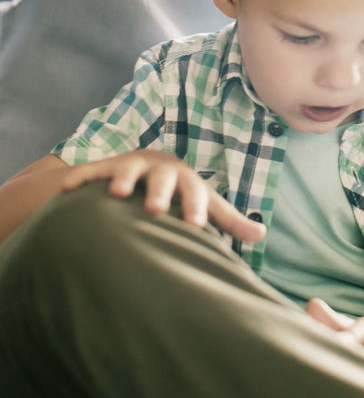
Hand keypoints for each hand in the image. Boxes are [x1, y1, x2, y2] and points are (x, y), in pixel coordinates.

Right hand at [61, 150, 265, 242]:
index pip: (195, 193)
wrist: (149, 164)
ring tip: (116, 194)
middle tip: (155, 209)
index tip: (195, 225)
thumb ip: (230, 220)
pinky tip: (67, 190)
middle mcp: (161, 170)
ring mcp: (133, 167)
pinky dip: (81, 178)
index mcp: (186, 181)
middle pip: (163, 178)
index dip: (195, 207)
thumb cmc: (182, 192)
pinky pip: (92, 171)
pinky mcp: (107, 168)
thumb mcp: (205, 202)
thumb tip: (262, 233)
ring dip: (123, 178)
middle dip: (160, 191)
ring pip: (128, 169)